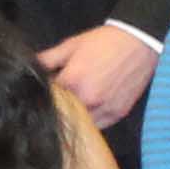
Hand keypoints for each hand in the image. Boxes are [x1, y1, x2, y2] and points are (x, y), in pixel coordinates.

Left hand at [37, 24, 161, 127]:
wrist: (139, 41)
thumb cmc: (103, 41)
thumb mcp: (71, 45)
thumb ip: (48, 58)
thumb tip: (30, 67)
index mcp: (72, 82)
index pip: (48, 98)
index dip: (45, 94)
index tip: (45, 90)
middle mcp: (88, 100)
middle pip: (63, 114)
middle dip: (60, 107)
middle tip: (61, 98)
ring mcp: (104, 109)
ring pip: (81, 124)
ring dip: (75, 117)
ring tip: (75, 104)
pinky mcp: (118, 114)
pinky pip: (99, 126)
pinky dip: (92, 120)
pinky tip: (89, 109)